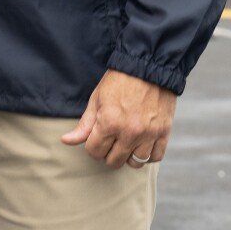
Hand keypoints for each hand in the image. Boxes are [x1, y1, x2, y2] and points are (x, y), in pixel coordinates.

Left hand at [61, 70, 176, 167]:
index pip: (94, 152)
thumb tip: (66, 141)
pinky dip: (148, 155)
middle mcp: (129, 132)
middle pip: (113, 161)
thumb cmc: (119, 81)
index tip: (96, 138)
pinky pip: (156, 157)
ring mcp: (148, 133)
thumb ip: (84, 124)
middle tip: (110, 141)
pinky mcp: (164, 132)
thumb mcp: (97, 99)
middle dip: (108, 153)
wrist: (148, 66)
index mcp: (109, 123)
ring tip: (126, 144)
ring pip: (135, 163)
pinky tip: (142, 144)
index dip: (92, 146)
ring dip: (128, 156)